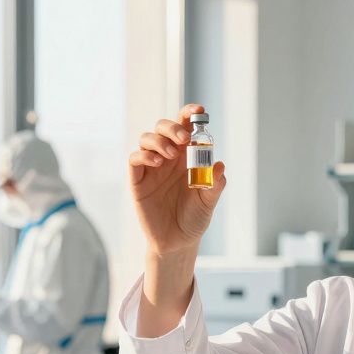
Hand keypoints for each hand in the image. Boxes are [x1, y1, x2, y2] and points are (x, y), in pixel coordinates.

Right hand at [128, 103, 226, 255]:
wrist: (177, 242)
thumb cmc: (194, 219)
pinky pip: (135, 159)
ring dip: (159, 141)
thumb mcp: (208, 202)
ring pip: (147, 139)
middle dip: (173, 127)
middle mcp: (168, 157)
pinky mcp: (138, 180)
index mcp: (187, 156)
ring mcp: (151, 168)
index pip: (185, 127)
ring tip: (171, 156)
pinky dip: (144, 155)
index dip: (189, 114)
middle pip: (163, 127)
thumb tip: (219, 166)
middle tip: (184, 138)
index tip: (199, 111)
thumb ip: (214, 185)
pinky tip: (157, 163)